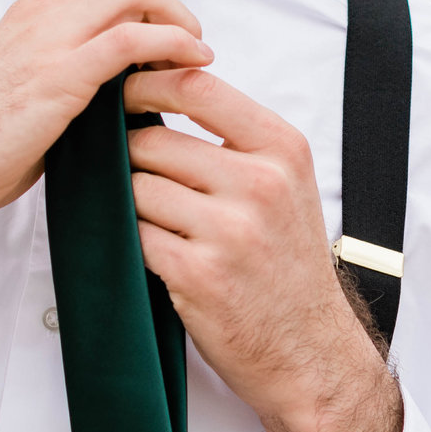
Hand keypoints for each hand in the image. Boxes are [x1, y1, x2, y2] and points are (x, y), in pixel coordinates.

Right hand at [0, 0, 211, 345]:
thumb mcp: (27, 95)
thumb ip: (70, 77)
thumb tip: (122, 92)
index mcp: (30, 17)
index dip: (150, 6)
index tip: (169, 43)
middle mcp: (40, 15)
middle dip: (171, 6)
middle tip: (192, 46)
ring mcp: (49, 41)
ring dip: (178, 21)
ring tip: (197, 58)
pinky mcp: (59, 75)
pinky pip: (131, 39)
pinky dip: (172, 44)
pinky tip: (190, 67)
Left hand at [125, 67, 402, 431]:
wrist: (309, 350)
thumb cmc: (287, 264)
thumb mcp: (284, 183)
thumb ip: (233, 138)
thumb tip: (158, 88)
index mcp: (281, 149)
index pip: (195, 86)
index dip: (145, 81)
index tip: (121, 91)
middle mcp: (259, 183)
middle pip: (152, 140)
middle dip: (130, 157)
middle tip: (135, 178)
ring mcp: (229, 230)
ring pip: (136, 188)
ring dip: (132, 204)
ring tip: (157, 223)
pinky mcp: (198, 274)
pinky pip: (135, 235)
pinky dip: (135, 243)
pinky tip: (158, 254)